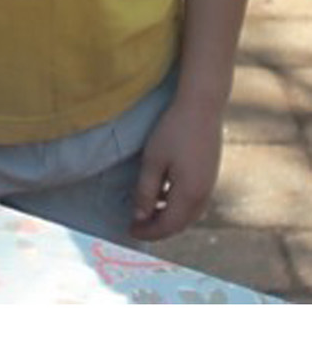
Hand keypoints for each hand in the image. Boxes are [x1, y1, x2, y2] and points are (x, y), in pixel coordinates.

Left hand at [128, 94, 224, 241]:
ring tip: (146, 213)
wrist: (202, 108)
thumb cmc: (173, 131)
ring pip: (188, 214)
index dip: (149, 232)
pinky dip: (177, 206)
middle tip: (136, 225)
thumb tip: (140, 217)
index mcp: (190, 195)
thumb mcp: (153, 161)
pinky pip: (193, 201)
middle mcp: (204, 195)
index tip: (129, 231)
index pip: (168, 225)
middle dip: (158, 228)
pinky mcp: (210, 176)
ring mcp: (210, 186)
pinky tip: (162, 195)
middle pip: (181, 223)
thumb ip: (146, 191)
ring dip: (168, 218)